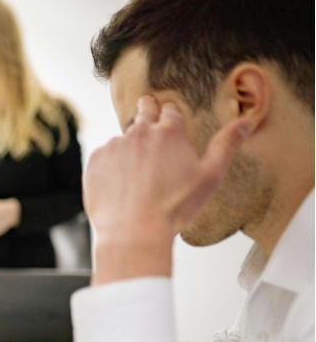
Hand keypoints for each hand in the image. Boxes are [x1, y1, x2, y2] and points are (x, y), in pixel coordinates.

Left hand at [84, 95, 252, 283]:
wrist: (133, 231)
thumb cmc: (173, 208)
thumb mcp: (209, 177)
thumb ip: (226, 146)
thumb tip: (246, 122)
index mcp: (168, 132)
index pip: (170, 110)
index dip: (170, 116)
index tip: (169, 121)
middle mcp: (139, 132)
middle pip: (144, 110)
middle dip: (148, 111)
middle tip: (149, 122)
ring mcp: (114, 145)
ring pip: (123, 138)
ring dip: (128, 148)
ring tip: (135, 174)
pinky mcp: (94, 160)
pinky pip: (103, 156)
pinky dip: (110, 166)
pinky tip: (119, 185)